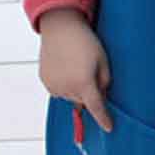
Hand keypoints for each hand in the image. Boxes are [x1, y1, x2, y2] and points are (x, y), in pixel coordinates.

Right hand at [38, 8, 112, 132]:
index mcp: (84, 83)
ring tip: (76, 65)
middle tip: (90, 70)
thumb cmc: (85, 41)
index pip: (96, 108)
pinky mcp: (45, 80)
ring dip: (76, 88)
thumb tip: (101, 96)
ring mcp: (54, 85)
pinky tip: (66, 66)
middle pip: (83, 101)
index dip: (104, 119)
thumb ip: (104, 81)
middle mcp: (67, 88)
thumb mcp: (103, 59)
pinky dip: (65, 84)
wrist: (60, 26)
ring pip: (70, 96)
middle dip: (89, 93)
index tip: (109, 128)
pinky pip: (59, 90)